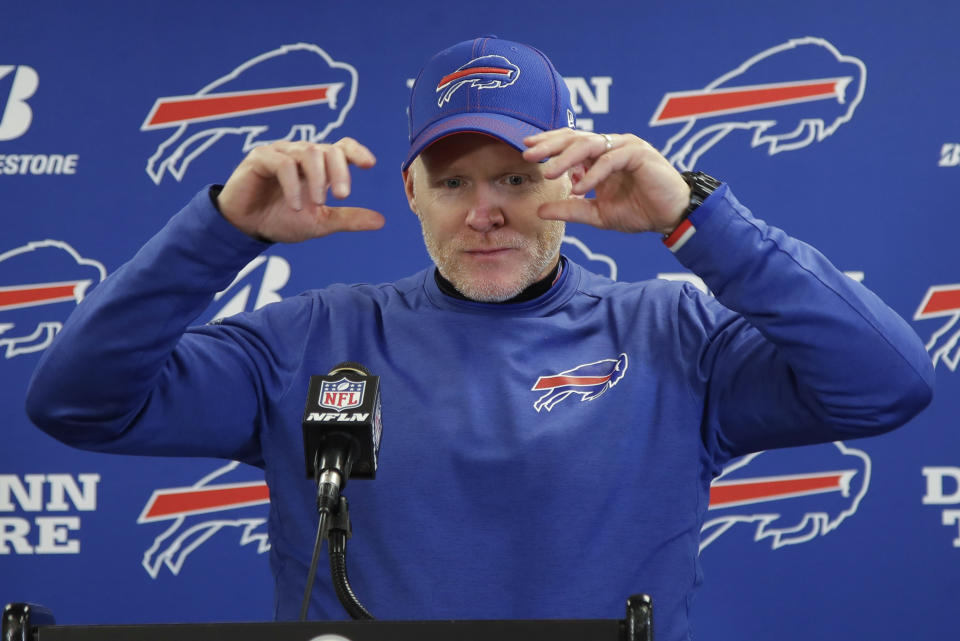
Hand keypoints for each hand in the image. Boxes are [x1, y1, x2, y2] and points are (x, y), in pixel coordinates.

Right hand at [216, 138, 384, 242]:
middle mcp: (301, 154)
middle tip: (343, 195)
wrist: (248, 229)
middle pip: (328, 149)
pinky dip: (293, 185)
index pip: (341, 147)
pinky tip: (295, 206)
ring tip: (317, 204)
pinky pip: (283, 163)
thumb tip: (381, 221)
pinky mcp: (260, 158)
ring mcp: (280, 152)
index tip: (370, 164)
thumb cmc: (282, 220)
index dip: (356, 151)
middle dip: (339, 172)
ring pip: (308, 152)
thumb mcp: (321, 222)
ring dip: (317, 179)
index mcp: (318, 165)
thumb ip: (348, 218)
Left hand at [522, 130, 689, 234]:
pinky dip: (594, 173)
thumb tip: (540, 211)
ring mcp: (626, 146)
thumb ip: (571, 209)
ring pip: (590, 145)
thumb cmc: (639, 211)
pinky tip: (581, 186)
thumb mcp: (597, 213)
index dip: (548, 143)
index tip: (526, 150)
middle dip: (550, 145)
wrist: (671, 217)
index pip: (570, 142)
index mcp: (601, 155)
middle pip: (575, 138)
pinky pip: (611, 160)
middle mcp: (612, 146)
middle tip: (528, 154)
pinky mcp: (639, 154)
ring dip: (567, 158)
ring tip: (549, 172)